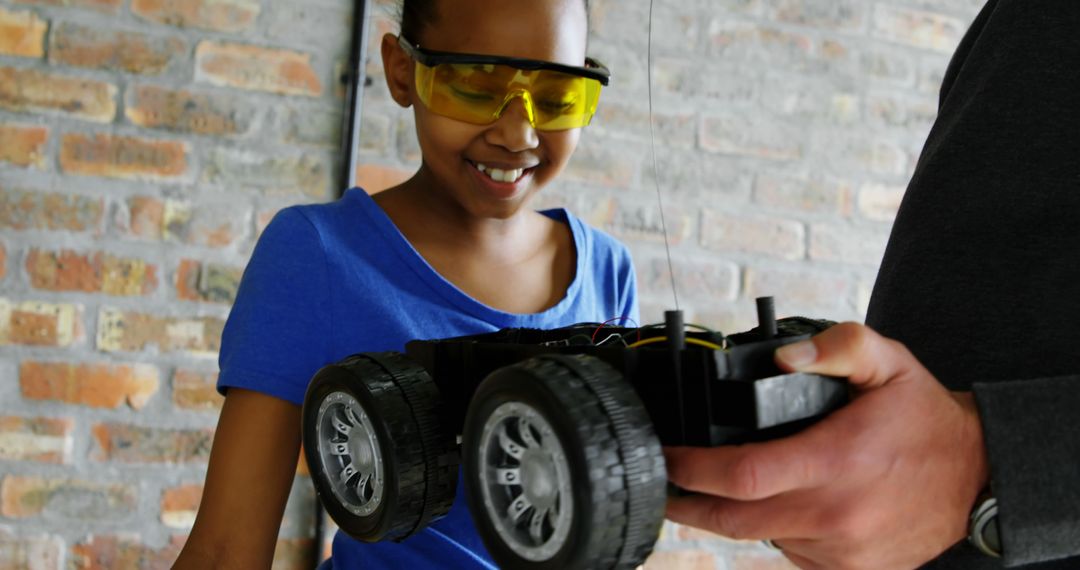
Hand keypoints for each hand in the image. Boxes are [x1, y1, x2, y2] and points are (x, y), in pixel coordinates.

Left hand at [664, 322, 989, 569]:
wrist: (979, 477)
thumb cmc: (925, 419)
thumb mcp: (889, 362)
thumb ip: (837, 347)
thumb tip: (781, 356)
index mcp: (836, 461)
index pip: (741, 475)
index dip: (692, 469)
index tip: (666, 456)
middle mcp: (836, 514)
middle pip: (733, 520)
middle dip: (689, 503)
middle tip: (666, 483)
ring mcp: (843, 550)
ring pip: (761, 538)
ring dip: (737, 515)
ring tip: (728, 485)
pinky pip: (792, 554)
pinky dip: (776, 530)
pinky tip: (782, 504)